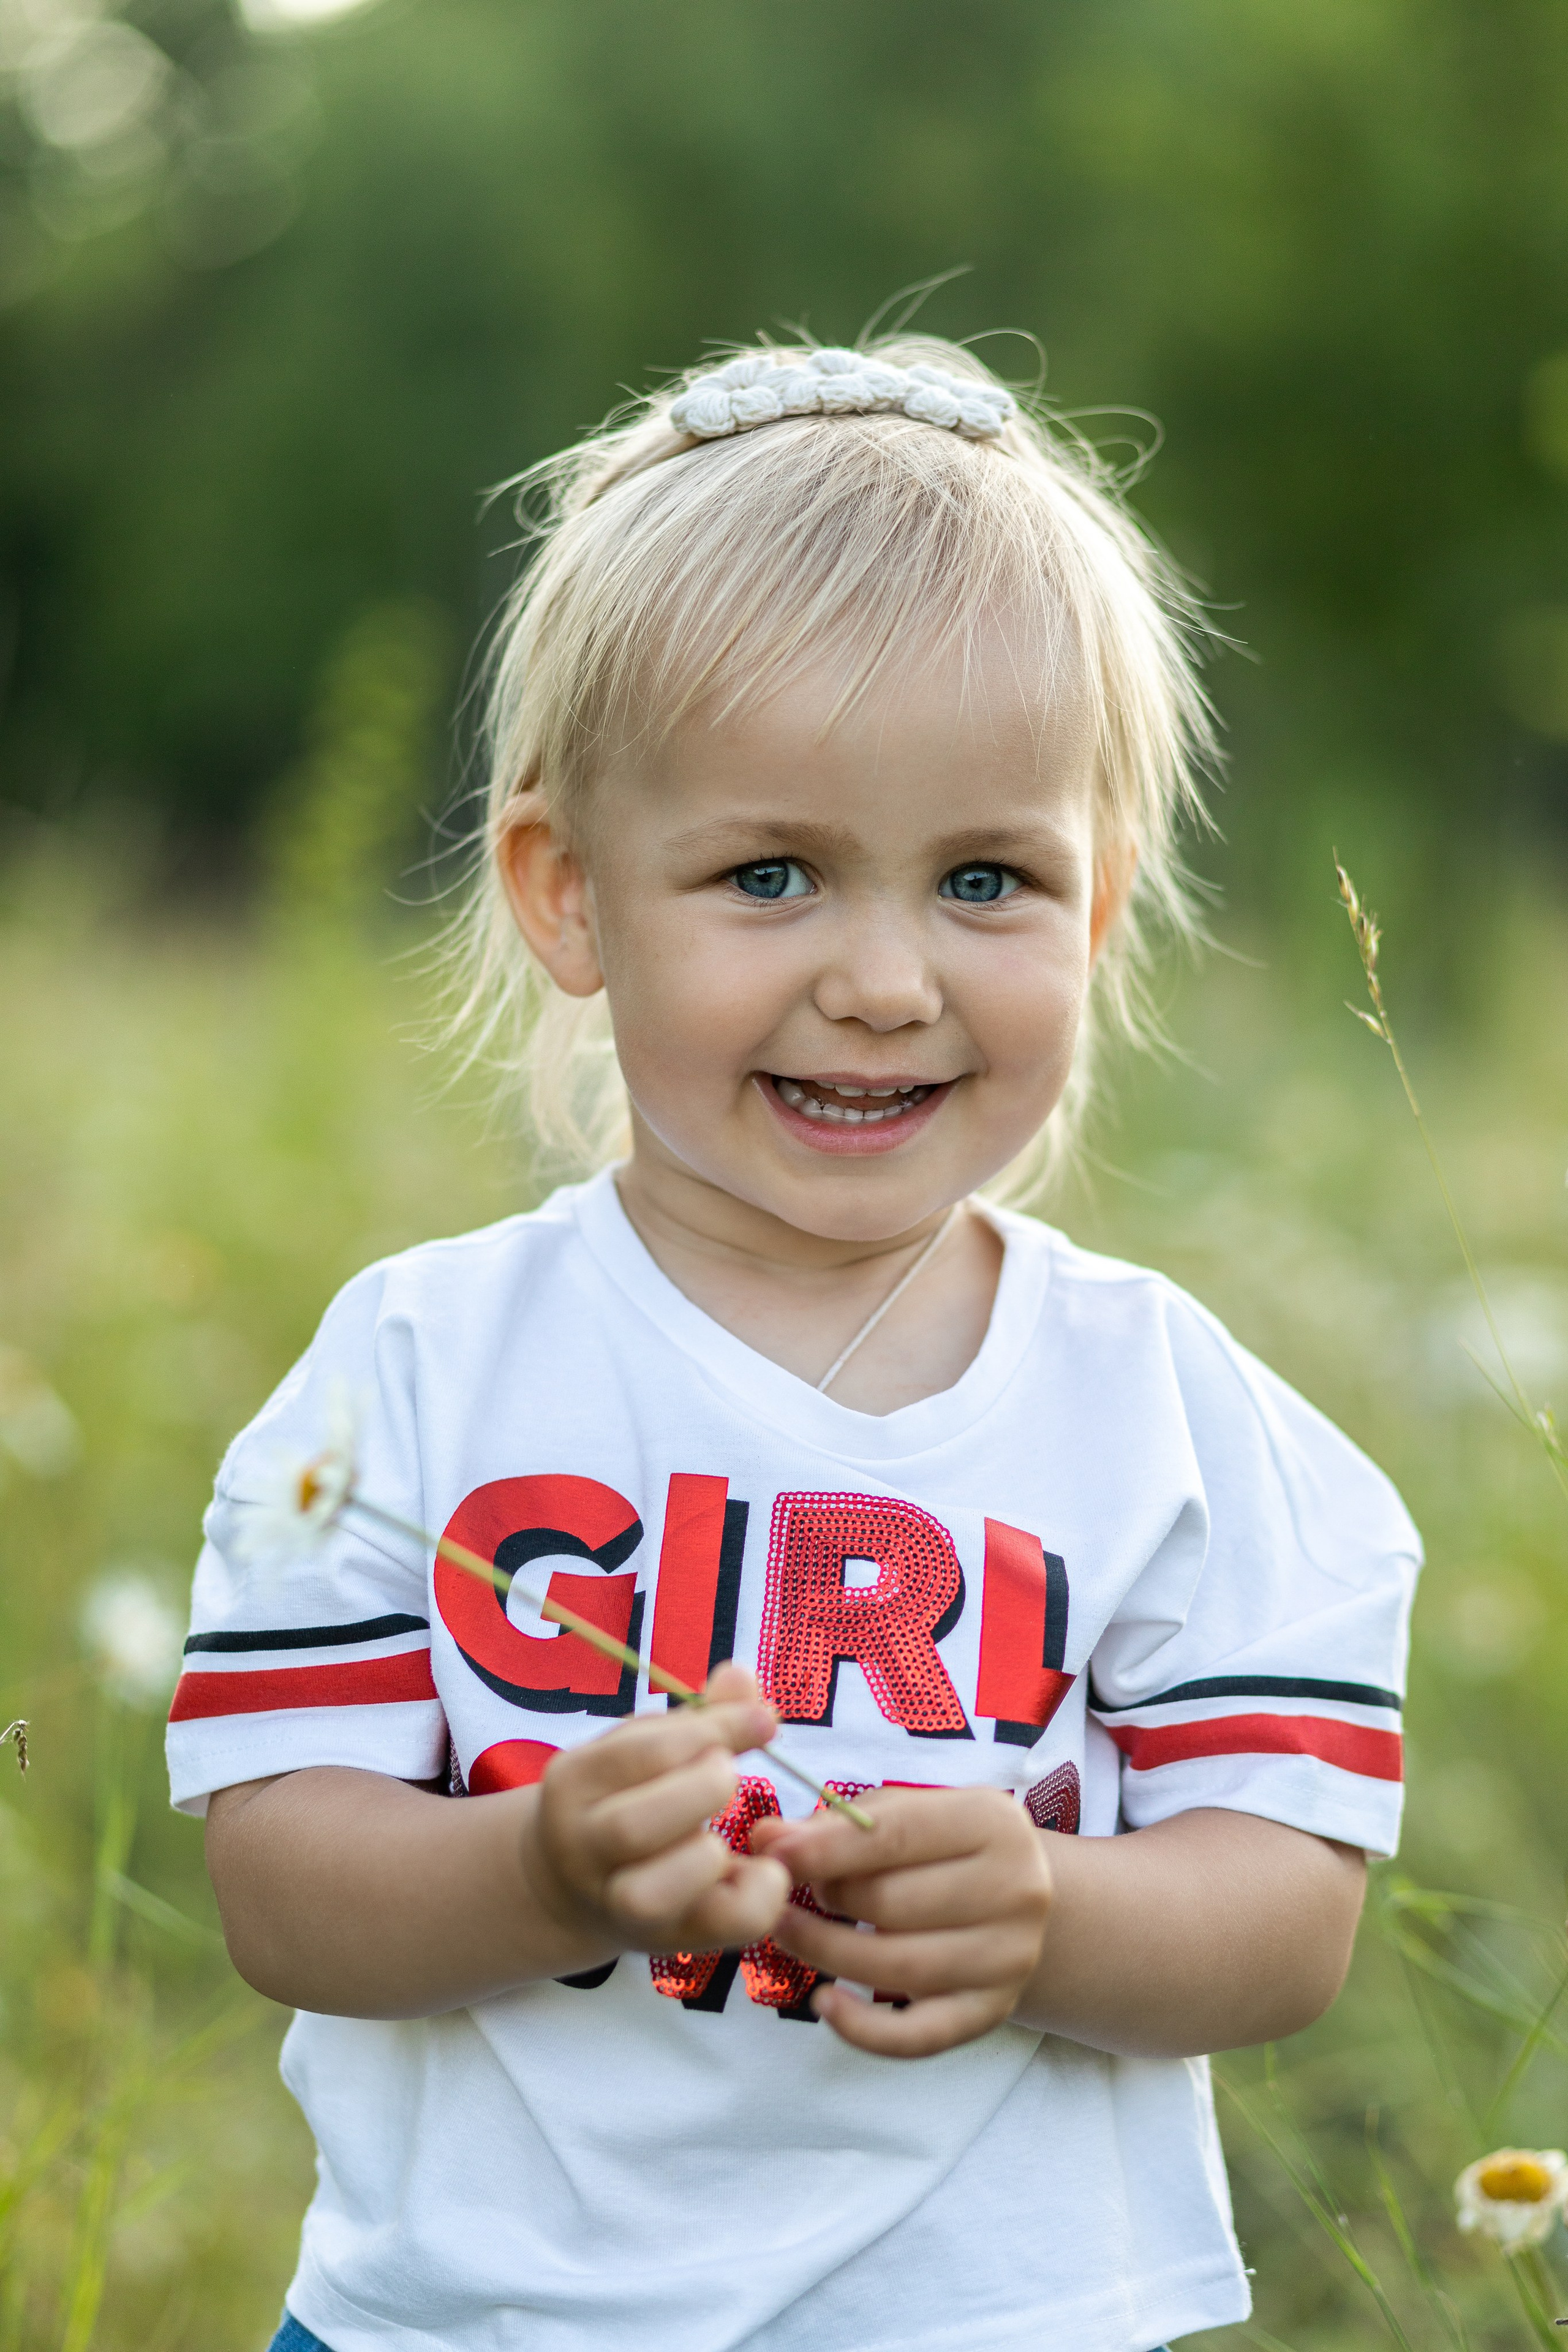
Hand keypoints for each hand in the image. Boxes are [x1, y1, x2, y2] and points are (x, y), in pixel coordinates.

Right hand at [517, 1664, 790, 1968]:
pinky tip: (761, 1869)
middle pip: (631, 1828)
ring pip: (649, 1894)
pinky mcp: (665, 1940)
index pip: (644, 1751)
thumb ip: (695, 1717)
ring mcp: (618, 1903)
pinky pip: (715, 1929)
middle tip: (731, 1776)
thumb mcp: (641, 1750)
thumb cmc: (622, 1797)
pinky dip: (754, 1897)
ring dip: (705, 1856)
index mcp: (575, 1781)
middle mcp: (583, 1847)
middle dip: (699, 1793)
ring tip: (727, 1836)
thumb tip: (741, 1677)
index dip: (714, 1730)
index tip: (763, 1721)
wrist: (566, 1887)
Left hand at [752, 1786, 1052, 2056]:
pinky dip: (863, 2029)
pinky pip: (918, 2036)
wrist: (1018, 1899)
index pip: (894, 1836)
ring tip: (787, 1930)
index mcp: (992, 1822)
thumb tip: (767, 1838)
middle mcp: (1015, 1889)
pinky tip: (824, 2003)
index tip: (771, 1852)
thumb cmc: (943, 1846)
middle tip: (793, 1888)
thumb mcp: (904, 1814)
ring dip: (825, 1950)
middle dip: (828, 1895)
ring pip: (895, 1967)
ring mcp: (1008, 1958)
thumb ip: (838, 1824)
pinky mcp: (992, 2012)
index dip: (824, 1848)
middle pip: (890, 1903)